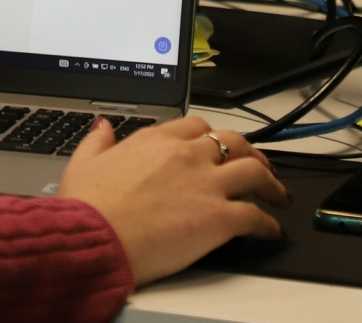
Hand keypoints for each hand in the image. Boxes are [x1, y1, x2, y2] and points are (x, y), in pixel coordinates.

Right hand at [59, 114, 288, 286]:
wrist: (97, 235)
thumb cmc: (90, 205)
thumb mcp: (84, 161)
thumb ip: (98, 141)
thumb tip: (103, 126)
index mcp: (155, 140)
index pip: (196, 126)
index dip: (211, 136)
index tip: (216, 146)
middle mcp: (185, 155)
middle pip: (233, 142)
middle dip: (250, 152)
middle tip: (258, 166)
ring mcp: (205, 184)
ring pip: (254, 172)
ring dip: (271, 183)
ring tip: (278, 194)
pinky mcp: (219, 218)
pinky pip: (257, 216)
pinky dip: (270, 224)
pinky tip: (272, 231)